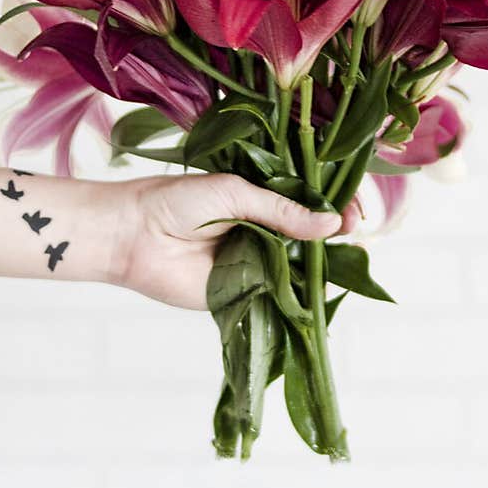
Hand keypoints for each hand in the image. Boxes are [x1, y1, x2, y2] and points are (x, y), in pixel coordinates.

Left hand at [108, 172, 357, 309]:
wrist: (133, 235)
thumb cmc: (177, 202)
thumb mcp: (236, 192)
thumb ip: (282, 210)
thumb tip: (331, 224)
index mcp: (262, 197)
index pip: (310, 200)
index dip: (335, 203)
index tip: (353, 209)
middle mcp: (264, 230)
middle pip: (312, 234)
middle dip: (335, 232)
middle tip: (354, 228)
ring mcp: (257, 262)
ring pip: (301, 265)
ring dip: (323, 264)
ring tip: (345, 256)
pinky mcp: (245, 294)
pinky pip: (279, 296)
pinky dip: (300, 295)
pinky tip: (318, 289)